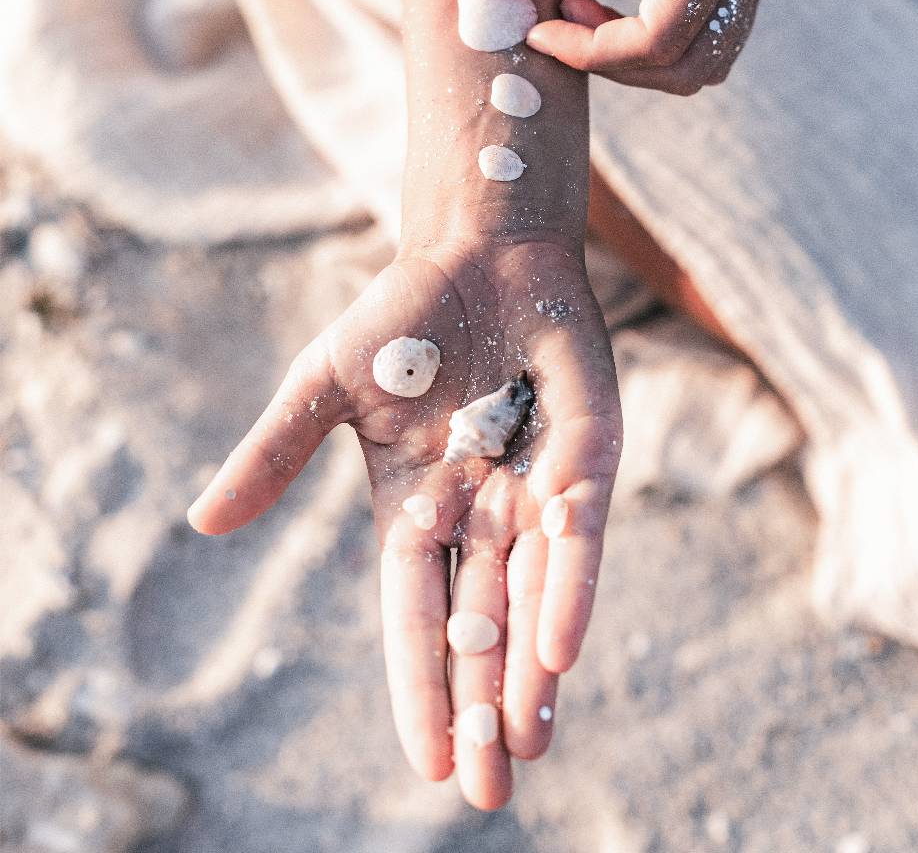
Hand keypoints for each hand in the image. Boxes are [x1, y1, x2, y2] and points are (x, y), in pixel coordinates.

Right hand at [187, 236, 619, 809]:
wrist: (479, 251)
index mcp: (417, 508)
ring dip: (532, 672)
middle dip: (484, 706)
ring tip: (526, 748)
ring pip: (533, 598)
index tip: (427, 764)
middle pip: (481, 625)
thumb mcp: (324, 384)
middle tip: (487, 794)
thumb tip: (203, 522)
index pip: (416, 615)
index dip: (421, 685)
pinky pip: (579, 535)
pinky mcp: (587, 456)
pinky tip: (561, 650)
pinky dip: (569, 588)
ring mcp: (535, 488)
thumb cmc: (402, 316)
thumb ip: (276, 452)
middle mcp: (481, 513)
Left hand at [453, 0, 782, 92]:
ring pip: (705, 61)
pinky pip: (706, 33)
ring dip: (636, 58)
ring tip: (578, 12)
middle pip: (689, 66)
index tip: (537, 27)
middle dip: (613, 62)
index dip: (592, 51)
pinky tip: (604, 4)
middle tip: (554, 23)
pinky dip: (653, 39)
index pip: (659, 38)